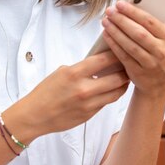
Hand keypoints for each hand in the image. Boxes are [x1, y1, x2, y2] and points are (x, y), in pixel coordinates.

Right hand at [13, 51, 129, 136]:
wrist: (35, 115)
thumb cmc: (46, 92)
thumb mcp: (62, 72)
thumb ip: (81, 68)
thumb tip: (100, 63)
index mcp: (74, 73)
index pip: (103, 60)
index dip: (116, 54)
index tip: (121, 49)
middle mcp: (84, 89)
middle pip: (117, 78)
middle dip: (125, 70)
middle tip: (129, 64)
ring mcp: (88, 104)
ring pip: (116, 92)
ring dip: (123, 84)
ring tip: (125, 77)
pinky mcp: (90, 114)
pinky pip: (106, 102)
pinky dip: (111, 94)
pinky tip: (113, 89)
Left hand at [101, 0, 164, 98]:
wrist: (157, 82)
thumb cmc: (161, 52)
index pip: (149, 21)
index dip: (133, 11)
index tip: (120, 3)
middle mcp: (161, 50)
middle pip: (139, 32)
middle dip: (122, 20)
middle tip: (109, 10)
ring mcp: (150, 62)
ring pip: (130, 44)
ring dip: (115, 31)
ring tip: (106, 20)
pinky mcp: (138, 71)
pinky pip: (124, 55)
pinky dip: (114, 44)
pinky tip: (106, 34)